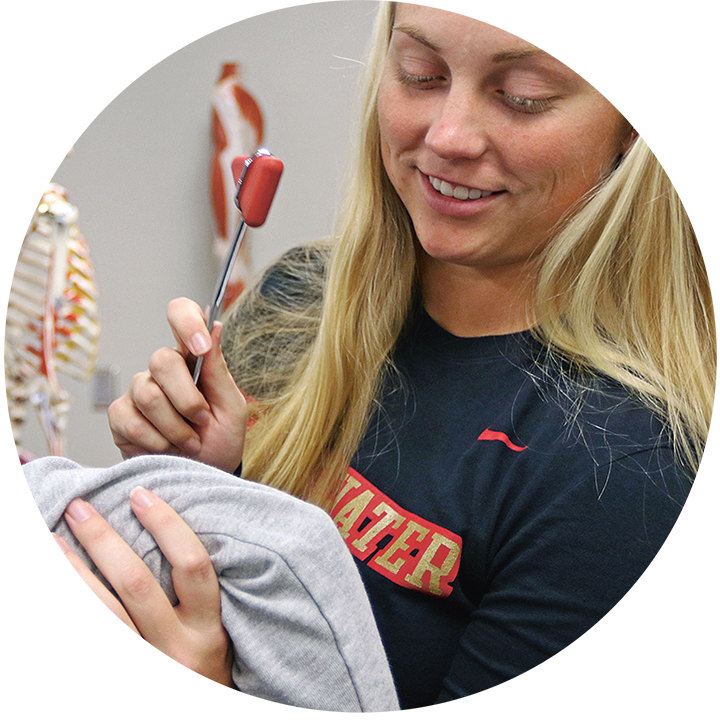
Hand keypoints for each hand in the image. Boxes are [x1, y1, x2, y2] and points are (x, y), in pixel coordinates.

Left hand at [11, 489, 242, 712]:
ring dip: (73, 578)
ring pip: (104, 622)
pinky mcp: (117, 712)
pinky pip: (72, 676)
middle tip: (78, 510)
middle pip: (138, 585)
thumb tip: (163, 533)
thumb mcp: (217, 634)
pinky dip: (44, 645)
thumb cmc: (208, 677)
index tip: (139, 495)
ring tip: (51, 544)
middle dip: (103, 541)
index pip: (193, 565)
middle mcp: (180, 654)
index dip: (166, 525)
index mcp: (209, 629)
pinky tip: (23, 614)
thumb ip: (196, 595)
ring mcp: (146, 685)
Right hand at [108, 297, 245, 472]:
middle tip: (202, 422)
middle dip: (187, 399)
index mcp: (194, 358)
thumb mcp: (232, 407)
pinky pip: (131, 420)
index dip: (186, 321)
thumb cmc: (221, 440)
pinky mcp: (120, 416)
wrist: (204, 477)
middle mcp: (163, 370)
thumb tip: (215, 325)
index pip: (181, 315)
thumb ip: (219, 369)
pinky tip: (167, 449)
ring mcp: (139, 391)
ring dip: (176, 428)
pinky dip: (155, 441)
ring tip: (190, 443)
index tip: (200, 347)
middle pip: (161, 360)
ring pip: (148, 395)